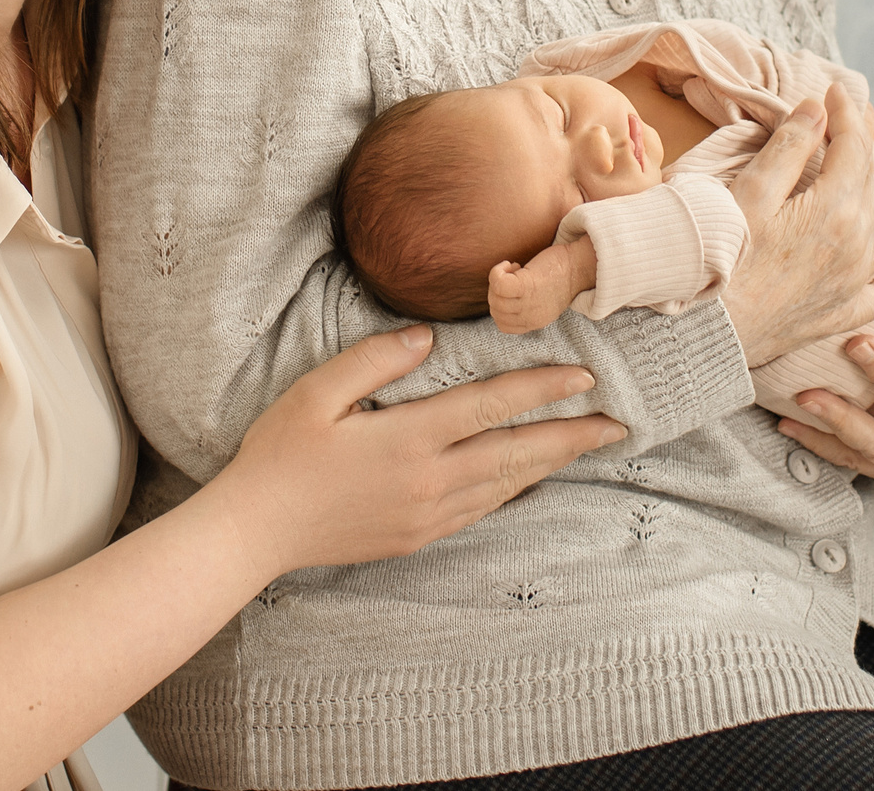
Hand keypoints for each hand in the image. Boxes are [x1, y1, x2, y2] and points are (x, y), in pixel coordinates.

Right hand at [207, 327, 625, 574]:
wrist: (256, 530)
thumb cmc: (280, 454)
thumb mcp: (316, 392)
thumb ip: (375, 360)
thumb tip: (427, 337)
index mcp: (409, 438)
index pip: (491, 406)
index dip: (541, 389)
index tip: (583, 377)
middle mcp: (429, 480)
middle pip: (516, 451)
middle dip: (570, 435)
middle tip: (617, 423)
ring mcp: (427, 514)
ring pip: (506, 484)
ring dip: (551, 463)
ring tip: (586, 446)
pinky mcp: (417, 536)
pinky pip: (482, 509)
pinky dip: (514, 488)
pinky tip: (527, 477)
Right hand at [487, 233, 597, 333]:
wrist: (580, 265)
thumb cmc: (561, 276)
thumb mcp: (544, 301)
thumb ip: (527, 307)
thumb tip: (501, 297)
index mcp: (536, 322)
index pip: (503, 325)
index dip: (500, 306)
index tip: (511, 291)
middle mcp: (531, 317)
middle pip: (496, 311)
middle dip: (496, 291)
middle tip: (512, 276)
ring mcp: (529, 303)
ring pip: (496, 298)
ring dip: (498, 280)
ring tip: (514, 269)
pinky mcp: (528, 285)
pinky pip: (499, 284)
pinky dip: (497, 272)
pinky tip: (509, 264)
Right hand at [719, 82, 873, 365]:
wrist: (707, 332)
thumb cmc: (719, 259)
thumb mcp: (750, 192)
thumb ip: (789, 148)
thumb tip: (818, 109)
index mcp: (836, 210)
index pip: (854, 147)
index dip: (846, 114)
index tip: (834, 91)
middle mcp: (858, 247)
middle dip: (862, 143)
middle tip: (842, 120)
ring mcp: (854, 283)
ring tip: (865, 166)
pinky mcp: (841, 313)